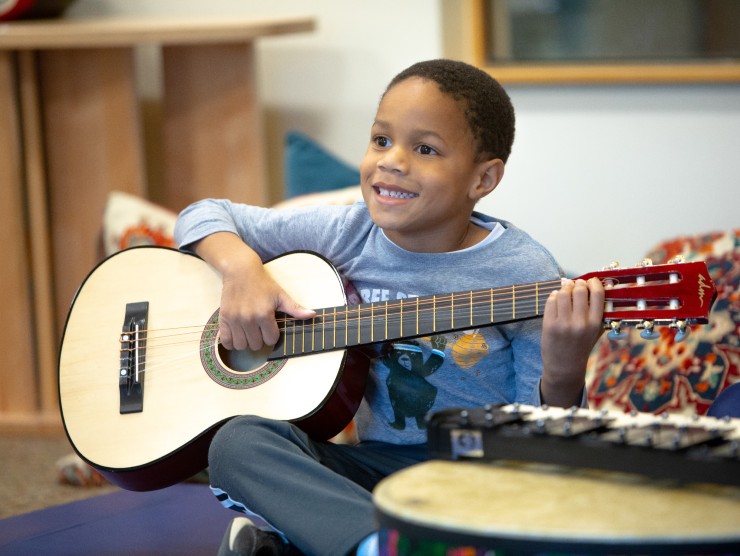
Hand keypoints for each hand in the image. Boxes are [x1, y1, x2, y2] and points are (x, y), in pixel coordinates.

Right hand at [194, 232, 315, 350]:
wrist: (240, 271)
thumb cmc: (263, 283)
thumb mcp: (281, 295)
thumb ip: (295, 308)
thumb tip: (312, 315)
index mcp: (264, 314)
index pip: (271, 339)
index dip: (272, 335)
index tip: (270, 327)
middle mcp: (248, 319)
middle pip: (256, 345)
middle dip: (260, 339)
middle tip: (259, 328)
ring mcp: (234, 320)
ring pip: (242, 346)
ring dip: (246, 342)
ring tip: (249, 332)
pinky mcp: (223, 318)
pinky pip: (226, 341)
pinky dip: (232, 342)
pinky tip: (237, 335)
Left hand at [540, 277, 604, 406]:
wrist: (564, 366)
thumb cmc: (581, 347)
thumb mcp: (596, 332)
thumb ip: (600, 312)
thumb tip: (603, 287)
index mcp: (594, 324)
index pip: (597, 294)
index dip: (594, 283)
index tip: (591, 280)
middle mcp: (580, 323)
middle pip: (579, 290)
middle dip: (578, 283)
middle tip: (577, 283)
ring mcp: (563, 324)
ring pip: (564, 294)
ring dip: (565, 287)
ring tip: (566, 288)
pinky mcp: (549, 325)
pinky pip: (551, 302)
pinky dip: (554, 296)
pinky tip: (557, 297)